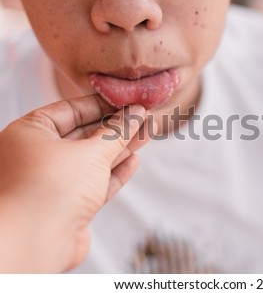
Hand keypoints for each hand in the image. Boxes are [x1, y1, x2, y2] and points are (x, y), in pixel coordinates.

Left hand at [0, 95, 151, 272]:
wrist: (35, 244)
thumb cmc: (50, 189)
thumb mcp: (91, 151)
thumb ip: (117, 131)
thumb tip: (137, 113)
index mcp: (29, 133)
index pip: (70, 110)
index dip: (103, 105)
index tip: (128, 102)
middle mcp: (37, 156)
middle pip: (84, 135)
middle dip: (117, 127)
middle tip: (144, 117)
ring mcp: (53, 182)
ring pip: (92, 159)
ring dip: (121, 148)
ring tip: (147, 133)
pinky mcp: (67, 204)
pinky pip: (94, 182)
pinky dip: (114, 172)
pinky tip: (134, 160)